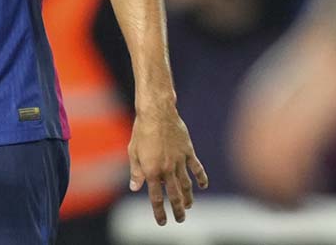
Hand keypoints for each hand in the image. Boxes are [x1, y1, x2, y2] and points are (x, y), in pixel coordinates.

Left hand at [128, 107, 208, 224]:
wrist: (157, 113)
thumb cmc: (141, 131)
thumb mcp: (133, 152)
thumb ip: (136, 171)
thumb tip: (135, 187)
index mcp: (152, 170)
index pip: (156, 197)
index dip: (159, 211)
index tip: (162, 222)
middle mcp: (167, 169)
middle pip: (174, 195)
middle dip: (177, 210)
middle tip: (181, 220)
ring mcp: (180, 161)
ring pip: (187, 185)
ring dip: (189, 197)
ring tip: (189, 206)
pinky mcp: (188, 152)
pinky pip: (197, 168)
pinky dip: (201, 178)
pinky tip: (203, 186)